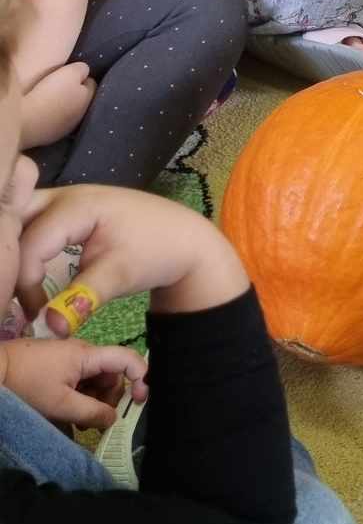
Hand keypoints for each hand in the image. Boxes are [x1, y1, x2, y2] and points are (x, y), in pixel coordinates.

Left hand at [0, 336, 146, 429]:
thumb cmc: (26, 385)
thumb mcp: (60, 404)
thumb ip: (92, 412)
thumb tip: (114, 419)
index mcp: (88, 355)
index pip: (128, 359)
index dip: (141, 378)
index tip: (138, 401)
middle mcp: (83, 352)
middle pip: (111, 374)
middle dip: (109, 398)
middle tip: (93, 419)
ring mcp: (70, 357)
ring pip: (95, 379)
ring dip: (93, 400)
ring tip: (76, 419)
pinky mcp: (58, 365)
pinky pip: (80, 380)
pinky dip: (80, 396)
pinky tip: (67, 411)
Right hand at [13, 182, 247, 329]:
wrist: (183, 239)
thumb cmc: (155, 252)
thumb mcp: (121, 275)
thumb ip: (85, 298)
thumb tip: (52, 328)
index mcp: (77, 205)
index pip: (30, 243)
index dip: (23, 282)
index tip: (33, 312)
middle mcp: (63, 195)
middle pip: (13, 220)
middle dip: (5, 257)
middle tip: (9, 294)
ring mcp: (62, 199)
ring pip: (18, 219)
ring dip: (11, 250)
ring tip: (12, 286)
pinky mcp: (63, 211)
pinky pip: (29, 223)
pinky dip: (21, 246)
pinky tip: (22, 274)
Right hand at [19, 62, 95, 146]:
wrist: (28, 121)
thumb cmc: (50, 94)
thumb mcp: (69, 73)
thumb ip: (81, 70)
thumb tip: (84, 72)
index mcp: (89, 99)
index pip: (92, 83)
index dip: (81, 76)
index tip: (70, 73)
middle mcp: (82, 115)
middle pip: (82, 99)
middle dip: (74, 92)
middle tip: (59, 86)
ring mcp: (68, 128)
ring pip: (70, 112)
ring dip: (64, 106)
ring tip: (50, 99)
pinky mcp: (54, 136)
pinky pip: (57, 122)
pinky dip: (53, 117)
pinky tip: (44, 113)